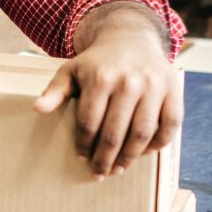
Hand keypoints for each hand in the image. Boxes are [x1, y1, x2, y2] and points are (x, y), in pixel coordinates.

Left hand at [33, 16, 182, 178]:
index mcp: (101, 78)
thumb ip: (55, 91)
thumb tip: (38, 109)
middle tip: (100, 173)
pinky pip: (170, 125)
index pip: (90, 123)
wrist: (130, 38)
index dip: (84, 145)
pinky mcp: (173, 89)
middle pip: (115, 133)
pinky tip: (145, 152)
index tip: (82, 158)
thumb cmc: (97, 62)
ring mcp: (154, 86)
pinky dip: (159, 143)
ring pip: (143, 133)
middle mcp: (129, 82)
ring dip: (130, 157)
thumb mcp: (71, 70)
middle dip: (105, 159)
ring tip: (119, 168)